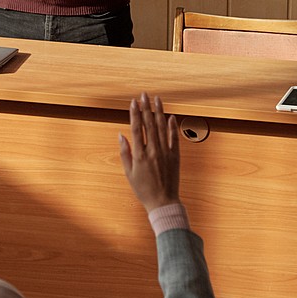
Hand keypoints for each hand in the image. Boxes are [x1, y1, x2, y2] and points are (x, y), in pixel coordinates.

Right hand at [119, 93, 179, 210]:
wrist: (163, 202)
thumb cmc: (143, 189)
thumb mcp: (129, 172)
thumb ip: (125, 153)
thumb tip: (121, 135)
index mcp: (140, 155)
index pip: (136, 129)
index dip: (134, 114)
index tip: (133, 102)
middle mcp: (153, 151)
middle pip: (149, 124)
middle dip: (146, 108)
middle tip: (144, 94)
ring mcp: (165, 153)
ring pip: (162, 128)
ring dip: (159, 112)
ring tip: (157, 99)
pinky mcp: (175, 156)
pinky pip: (174, 138)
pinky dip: (172, 127)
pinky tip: (170, 116)